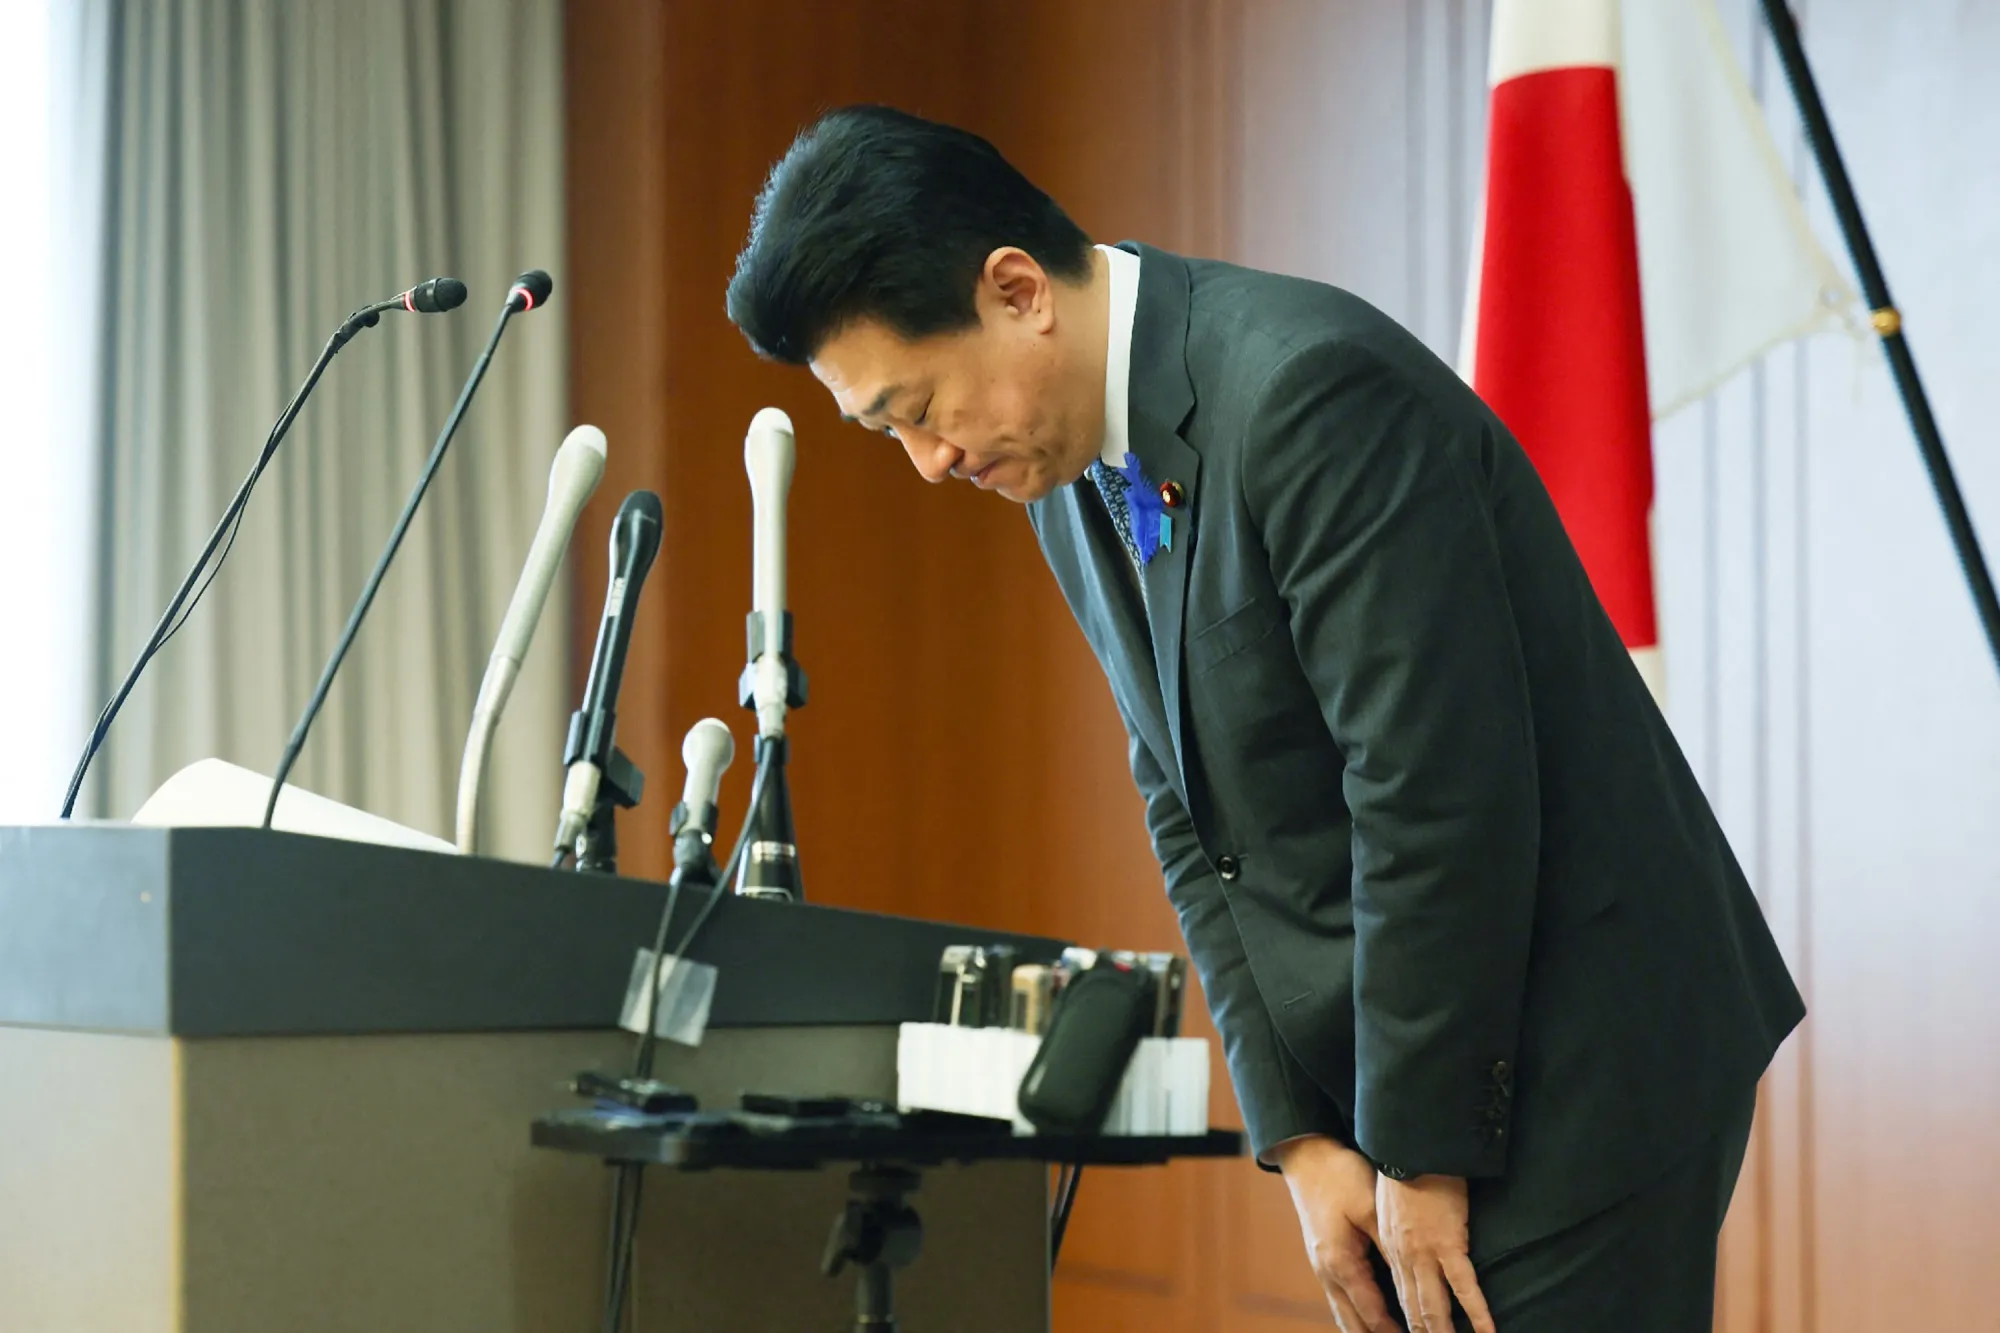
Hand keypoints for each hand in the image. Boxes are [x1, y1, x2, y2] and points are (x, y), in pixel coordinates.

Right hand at [1269, 1136, 1399, 1331]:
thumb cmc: (1340, 1178)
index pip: (1373, 1315)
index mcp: (1341, 1264)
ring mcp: (1321, 1268)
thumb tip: (1410, 1280)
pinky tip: (1372, 1320)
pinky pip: (1342, 1300)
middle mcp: (1327, 1273)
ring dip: (1366, 1331)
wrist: (1307, 1157)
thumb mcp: (1370, 1208)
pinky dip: (1358, 1316)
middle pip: (1355, 1325)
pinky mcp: (1323, 1259)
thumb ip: (1389, 1247)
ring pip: (1345, 1316)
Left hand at [1374, 1174, 1495, 1332]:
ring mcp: (1425, 1254)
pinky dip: (1478, 1314)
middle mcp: (1404, 1258)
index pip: (1400, 1294)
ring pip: (1434, 1307)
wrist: (1411, 1148)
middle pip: (1414, 1309)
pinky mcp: (1449, 1245)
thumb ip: (1398, 1228)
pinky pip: (1465, 1287)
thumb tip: (1409, 1238)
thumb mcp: (1389, 1204)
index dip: (1407, 1321)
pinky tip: (1487, 1332)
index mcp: (1390, 1248)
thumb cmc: (1403, 1169)